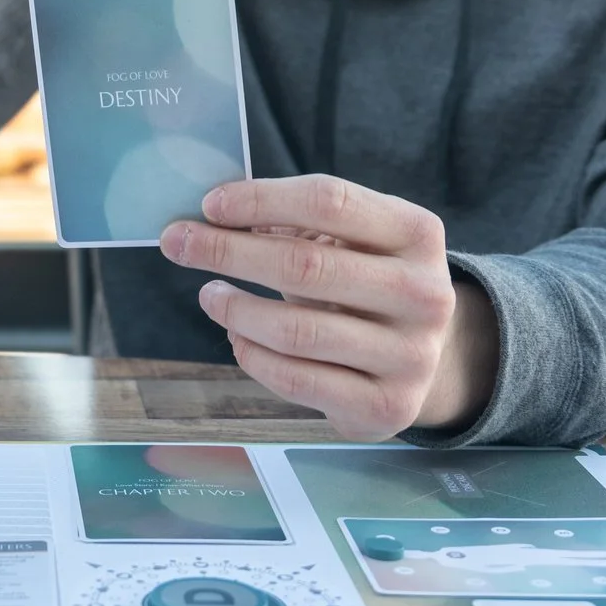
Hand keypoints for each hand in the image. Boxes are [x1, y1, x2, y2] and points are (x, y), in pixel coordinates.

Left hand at [159, 176, 499, 437]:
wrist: (427, 358)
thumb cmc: (368, 282)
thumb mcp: (353, 239)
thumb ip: (297, 220)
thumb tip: (215, 213)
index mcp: (418, 233)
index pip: (330, 201)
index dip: (262, 198)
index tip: (209, 204)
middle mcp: (424, 294)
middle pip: (306, 265)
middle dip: (228, 251)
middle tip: (177, 243)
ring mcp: (410, 355)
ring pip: (296, 330)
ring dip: (235, 309)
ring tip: (209, 294)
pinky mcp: (386, 406)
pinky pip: (297, 379)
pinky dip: (253, 355)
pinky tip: (237, 335)